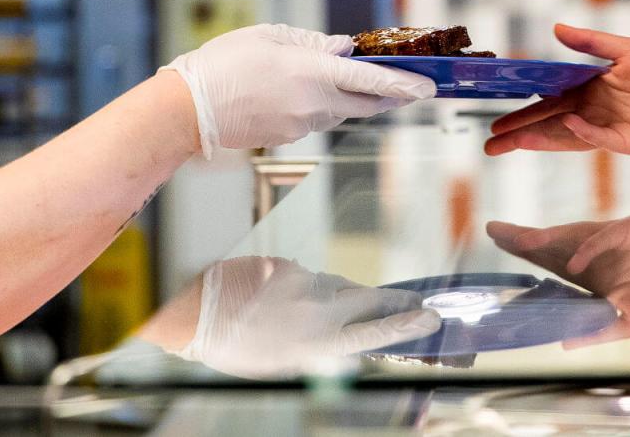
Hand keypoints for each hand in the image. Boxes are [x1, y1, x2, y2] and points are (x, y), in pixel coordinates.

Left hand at [147, 257, 440, 378]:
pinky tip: (276, 298)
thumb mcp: (286, 364)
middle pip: (370, 298)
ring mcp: (304, 283)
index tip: (431, 317)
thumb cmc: (239, 349)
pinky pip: (305, 274)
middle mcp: (319, 311)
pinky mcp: (287, 265)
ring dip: (334, 296)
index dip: (407, 325)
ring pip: (336, 285)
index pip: (376, 332)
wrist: (198, 316)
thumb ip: (322, 350)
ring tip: (306, 312)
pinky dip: (299, 285)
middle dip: (394, 300)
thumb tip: (346, 342)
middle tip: (412, 302)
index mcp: (320, 344)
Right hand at [167, 24, 436, 152]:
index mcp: (312, 73)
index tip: (428, 87)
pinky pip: (315, 119)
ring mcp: (302, 125)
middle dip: (389, 96)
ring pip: (339, 111)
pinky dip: (317, 105)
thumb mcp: (269, 37)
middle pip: (365, 102)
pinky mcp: (289, 137)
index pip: (371, 80)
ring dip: (347, 97)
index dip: (404, 84)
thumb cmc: (223, 64)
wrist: (188, 109)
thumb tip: (345, 49)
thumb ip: (313, 43)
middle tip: (408, 88)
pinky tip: (296, 92)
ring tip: (334, 78)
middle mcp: (314, 103)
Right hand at [485, 24, 629, 155]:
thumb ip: (590, 43)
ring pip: (566, 137)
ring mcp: (609, 129)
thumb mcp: (627, 49)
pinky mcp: (627, 142)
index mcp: (591, 89)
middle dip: (521, 134)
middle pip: (550, 125)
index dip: (525, 111)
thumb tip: (557, 29)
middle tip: (491, 145)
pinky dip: (582, 133)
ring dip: (541, 140)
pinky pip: (599, 139)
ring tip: (511, 144)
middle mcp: (594, 111)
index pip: (549, 102)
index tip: (498, 118)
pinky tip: (565, 124)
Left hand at [486, 216, 629, 347]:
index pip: (554, 270)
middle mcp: (599, 258)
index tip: (504, 258)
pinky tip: (576, 261)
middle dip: (525, 240)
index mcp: (598, 280)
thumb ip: (601, 330)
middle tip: (495, 230)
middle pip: (555, 247)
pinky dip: (591, 248)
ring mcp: (614, 243)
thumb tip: (566, 343)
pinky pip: (606, 236)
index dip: (531, 260)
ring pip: (573, 236)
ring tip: (518, 239)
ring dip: (547, 238)